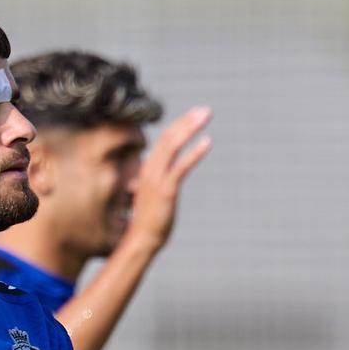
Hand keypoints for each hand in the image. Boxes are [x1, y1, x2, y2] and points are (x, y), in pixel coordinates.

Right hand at [126, 106, 213, 247]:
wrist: (141, 239)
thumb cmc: (147, 220)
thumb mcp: (151, 195)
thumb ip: (156, 182)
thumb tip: (159, 179)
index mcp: (147, 168)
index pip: (164, 139)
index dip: (180, 125)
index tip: (194, 115)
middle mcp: (150, 168)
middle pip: (169, 136)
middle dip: (187, 121)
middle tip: (205, 110)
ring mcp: (157, 178)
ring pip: (173, 145)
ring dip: (190, 128)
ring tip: (206, 116)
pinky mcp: (166, 190)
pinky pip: (181, 166)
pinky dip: (195, 152)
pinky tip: (208, 142)